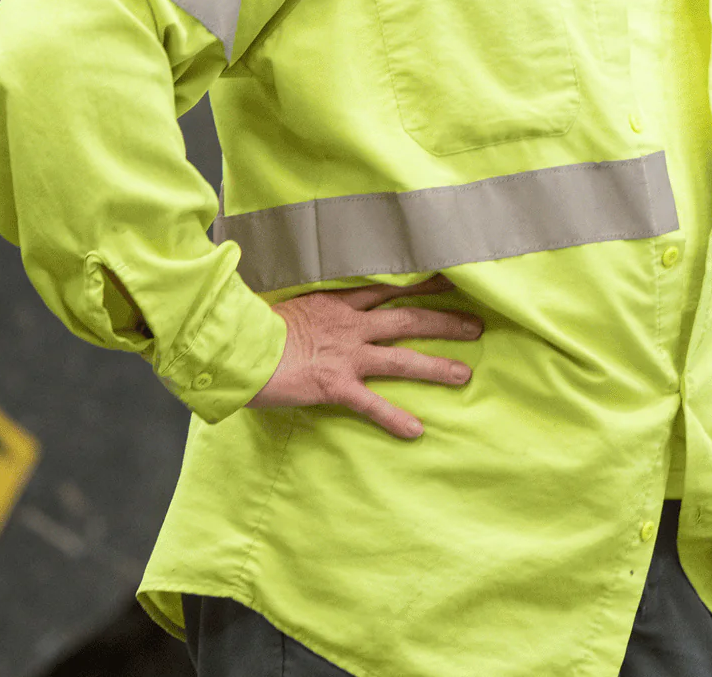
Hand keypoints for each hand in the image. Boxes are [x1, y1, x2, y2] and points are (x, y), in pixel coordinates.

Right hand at [248, 275, 479, 437]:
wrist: (235, 346)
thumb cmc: (253, 326)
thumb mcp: (288, 302)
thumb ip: (312, 303)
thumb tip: (322, 301)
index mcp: (337, 304)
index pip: (389, 289)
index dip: (422, 285)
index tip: (450, 280)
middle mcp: (349, 326)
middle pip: (408, 319)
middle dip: (445, 323)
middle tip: (477, 326)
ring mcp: (345, 355)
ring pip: (402, 358)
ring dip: (436, 367)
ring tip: (464, 375)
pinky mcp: (335, 385)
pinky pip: (371, 403)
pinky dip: (395, 418)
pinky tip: (416, 430)